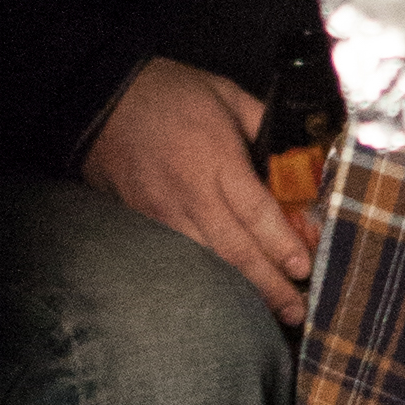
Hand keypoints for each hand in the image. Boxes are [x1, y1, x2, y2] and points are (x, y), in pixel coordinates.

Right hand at [85, 59, 310, 318]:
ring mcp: (163, 212)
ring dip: (242, 290)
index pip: (256, 213)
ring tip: (271, 312)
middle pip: (236, 250)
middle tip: (296, 311)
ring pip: (208, 261)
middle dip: (269, 285)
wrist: (100, 99)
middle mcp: (191, 193)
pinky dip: (207, 278)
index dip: (282, 244)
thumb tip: (299, 157)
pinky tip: (226, 293)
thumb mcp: (227, 94)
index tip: (304, 266)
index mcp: (216, 158)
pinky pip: (181, 256)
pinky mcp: (143, 221)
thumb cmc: (168, 92)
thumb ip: (265, 126)